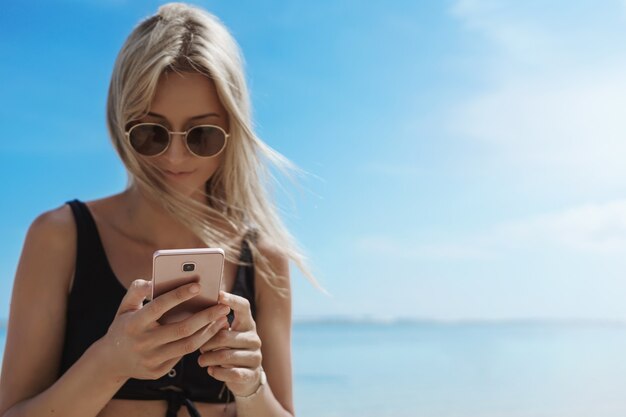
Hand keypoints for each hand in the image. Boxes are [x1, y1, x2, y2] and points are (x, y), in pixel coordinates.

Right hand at [98, 279, 230, 380]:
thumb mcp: (124, 306)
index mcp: (134, 323)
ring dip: (208, 331)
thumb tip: (153, 279)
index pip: (159, 306)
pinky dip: (200, 342)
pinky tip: (211, 330)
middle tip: (224, 305)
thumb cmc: (124, 326)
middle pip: (181, 329)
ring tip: (222, 317)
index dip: (179, 295)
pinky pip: (183, 355)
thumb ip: (137, 290)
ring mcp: (151, 359)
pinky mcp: (158, 371)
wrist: (110, 362)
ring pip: (187, 345)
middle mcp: (143, 343)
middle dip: (206, 316)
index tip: (198, 285)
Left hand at [197, 291, 262, 396]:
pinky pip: (231, 373)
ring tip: (201, 360)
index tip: (219, 295)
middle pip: (225, 336)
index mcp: (247, 323)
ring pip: (225, 356)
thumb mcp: (225, 335)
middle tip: (199, 347)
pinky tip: (211, 370)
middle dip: (207, 343)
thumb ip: (216, 325)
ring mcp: (255, 356)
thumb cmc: (228, 349)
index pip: (243, 307)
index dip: (232, 300)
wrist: (245, 377)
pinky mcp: (252, 374)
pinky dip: (217, 372)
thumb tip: (198, 312)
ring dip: (209, 359)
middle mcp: (254, 338)